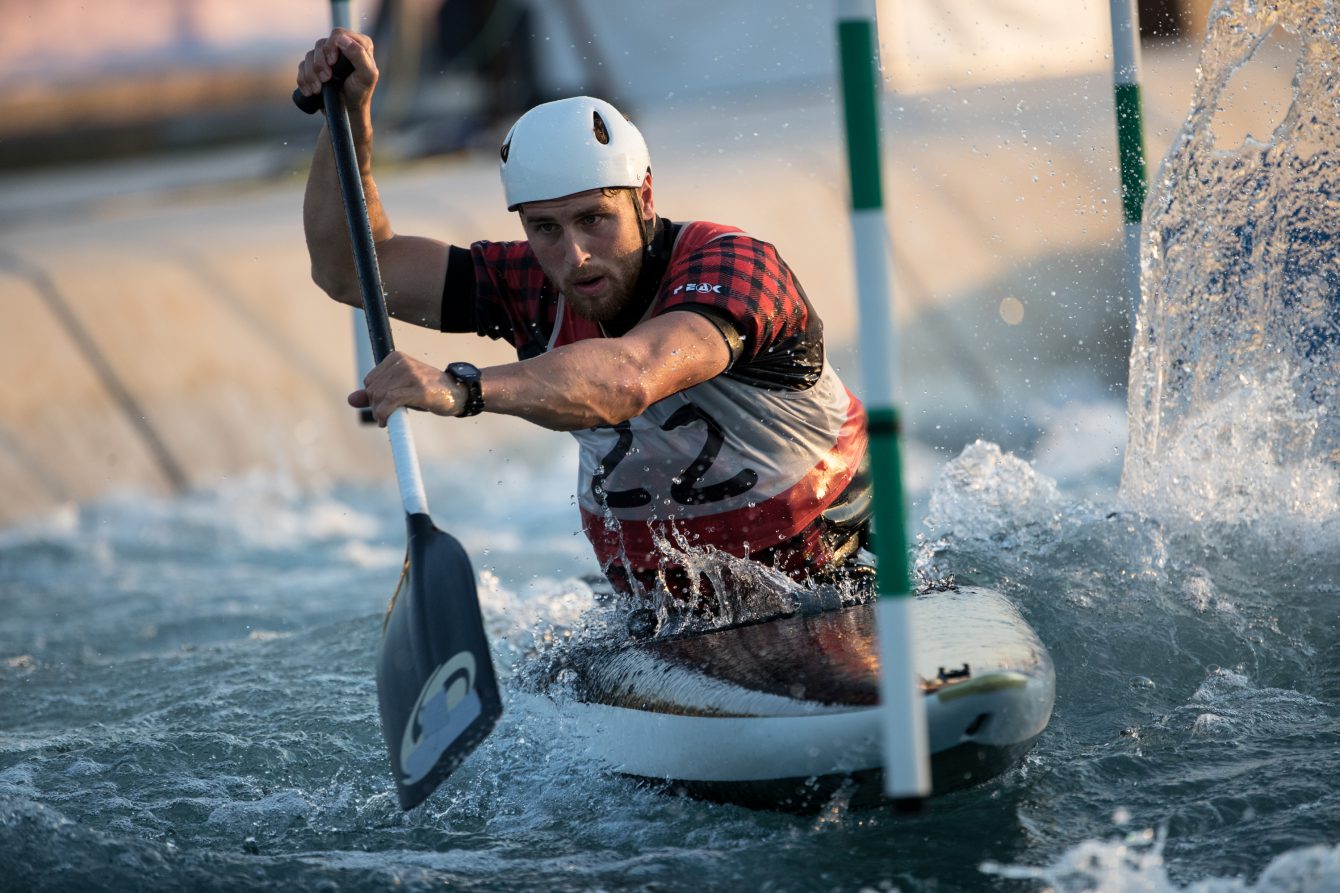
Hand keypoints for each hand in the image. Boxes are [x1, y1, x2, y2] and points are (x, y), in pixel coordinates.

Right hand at [295, 28, 378, 110]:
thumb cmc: (360, 92)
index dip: (331, 47)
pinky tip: (310, 91)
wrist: (347, 109)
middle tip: (326, 79)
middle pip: (321, 44)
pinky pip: (302, 66)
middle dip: (320, 64)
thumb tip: (343, 40)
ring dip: (311, 74)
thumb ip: (359, 55)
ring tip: (318, 89)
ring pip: (309, 55)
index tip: (332, 64)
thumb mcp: (367, 75)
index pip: (338, 34)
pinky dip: (304, 79)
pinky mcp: (315, 66)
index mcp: (358, 44)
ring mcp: (327, 56)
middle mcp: (342, 46)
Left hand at [349, 351, 467, 425]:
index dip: (373, 397)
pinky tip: (386, 421)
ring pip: (380, 396)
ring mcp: (410, 375)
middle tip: (387, 415)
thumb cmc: (428, 392)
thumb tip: (351, 399)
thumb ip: (376, 394)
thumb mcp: (399, 390)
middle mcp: (402, 363)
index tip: (383, 407)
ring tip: (389, 418)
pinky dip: (384, 414)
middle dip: (376, 405)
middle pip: (373, 389)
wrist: (457, 393)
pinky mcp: (418, 388)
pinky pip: (390, 401)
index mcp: (397, 358)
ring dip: (380, 412)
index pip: (370, 380)